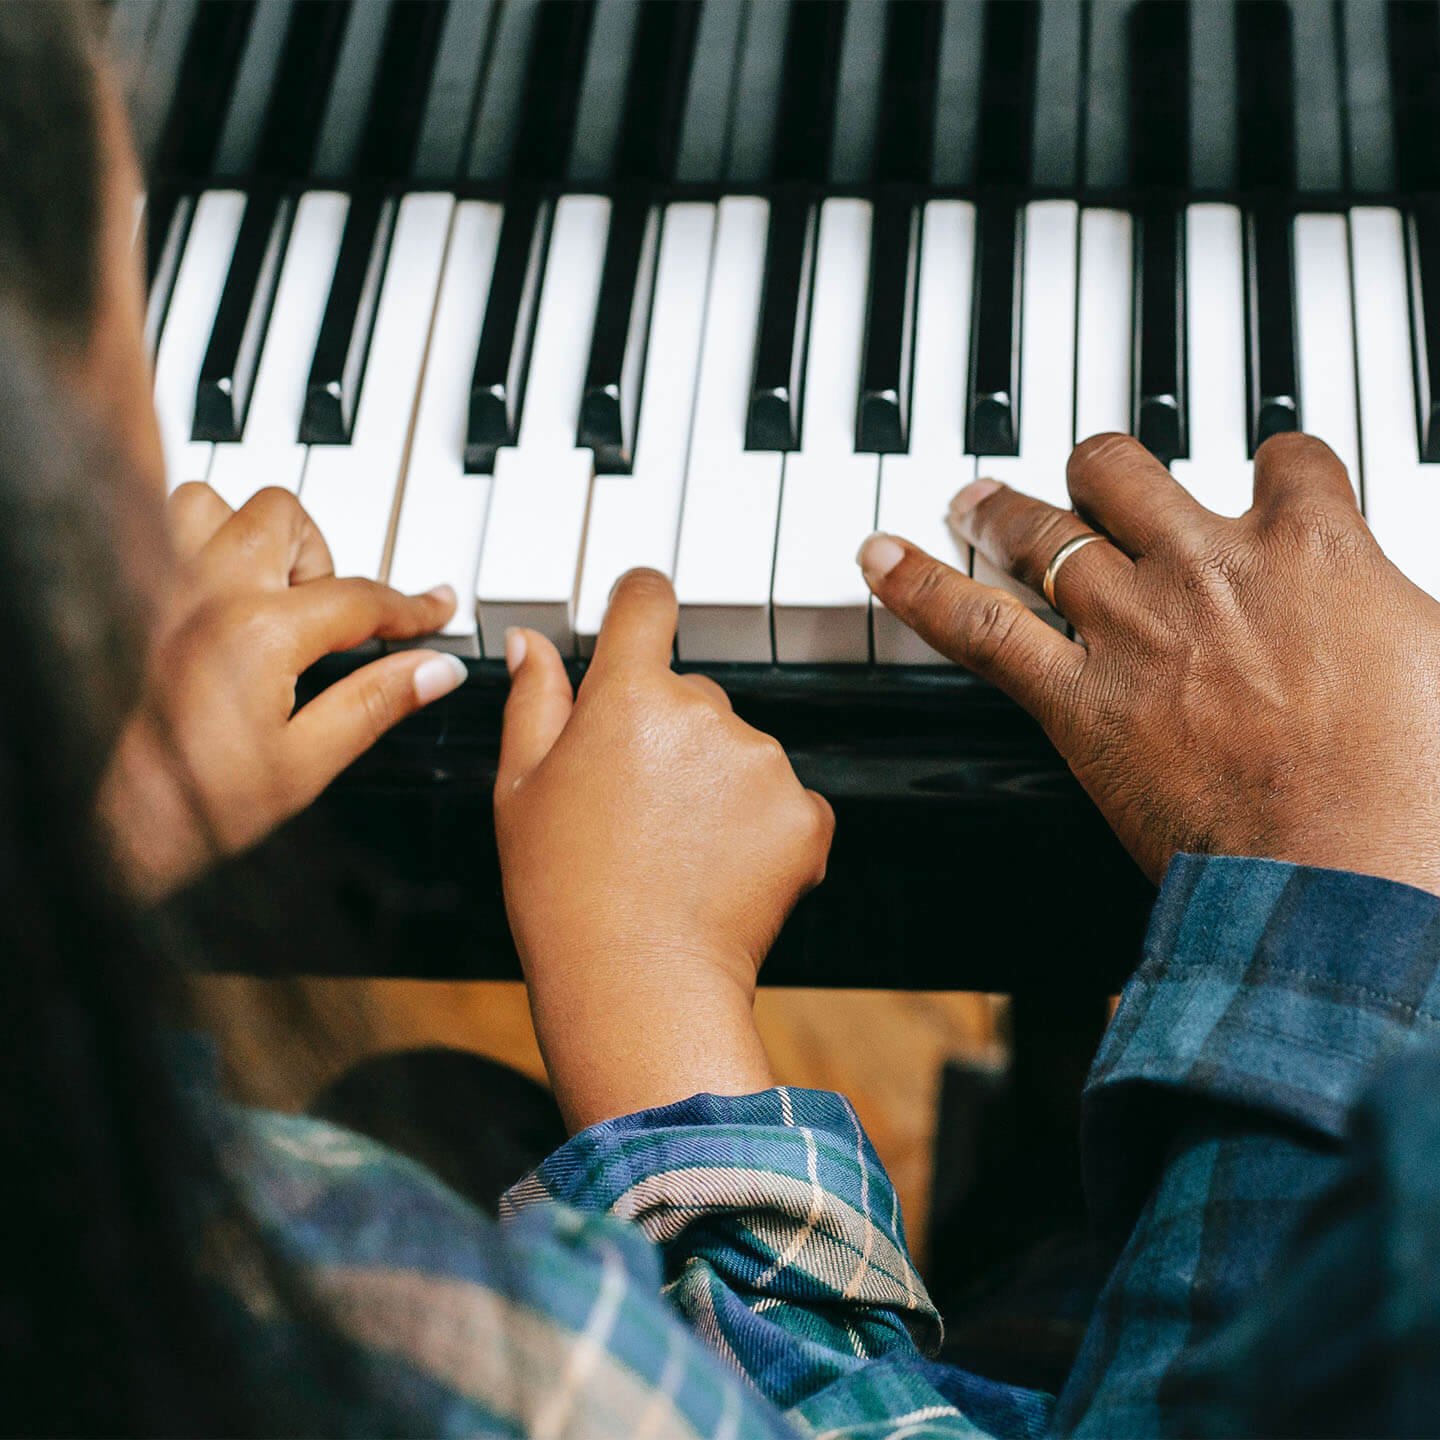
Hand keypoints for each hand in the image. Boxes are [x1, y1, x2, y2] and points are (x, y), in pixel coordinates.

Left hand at [100, 484, 465, 897]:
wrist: (105, 829)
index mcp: (258, 633)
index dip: (410, 606)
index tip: (435, 608)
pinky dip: (197, 541)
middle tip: (331, 617)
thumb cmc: (189, 807)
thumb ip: (375, 703)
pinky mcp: (124, 598)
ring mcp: (155, 587)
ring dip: (255, 537)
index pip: (360, 598)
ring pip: (216, 505)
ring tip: (269, 592)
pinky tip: (215, 593)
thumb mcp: (305, 764)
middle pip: (288, 519)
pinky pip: (159, 530)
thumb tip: (435, 671)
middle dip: (324, 561)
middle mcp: (203, 592)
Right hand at [496, 569, 833, 1128]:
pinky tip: (718, 869)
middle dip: (669, 730)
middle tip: (634, 804)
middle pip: (694, 690)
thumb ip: (533, 700)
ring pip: (740, 747)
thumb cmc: (565, 892)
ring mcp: (764, 762)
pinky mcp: (808, 814)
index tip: (639, 613)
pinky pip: (785, 799)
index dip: (640, 604)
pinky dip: (760, 827)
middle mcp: (706, 712)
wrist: (637, 984)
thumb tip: (532, 643)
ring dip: (717, 780)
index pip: (647, 600)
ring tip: (674, 848)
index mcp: (629, 694)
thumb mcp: (520, 788)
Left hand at [859, 432, 1439, 895]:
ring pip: (1045, 529)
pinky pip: (980, 625)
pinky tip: (878, 558)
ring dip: (1002, 508)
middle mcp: (1211, 566)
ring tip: (972, 499)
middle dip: (1102, 469)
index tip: (1265, 479)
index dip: (1272, 466)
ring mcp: (1135, 626)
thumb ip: (1400, 619)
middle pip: (1130, 472)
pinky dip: (921, 587)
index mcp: (1317, 549)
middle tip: (1084, 480)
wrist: (1350, 876)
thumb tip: (1398, 622)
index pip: (1288, 458)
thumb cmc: (1417, 792)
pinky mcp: (1080, 699)